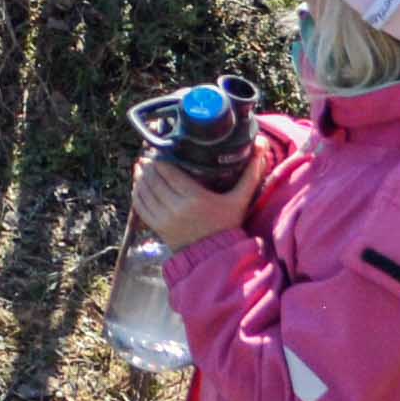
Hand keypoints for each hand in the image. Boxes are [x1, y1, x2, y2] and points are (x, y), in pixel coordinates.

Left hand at [129, 151, 256, 248]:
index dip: (160, 158)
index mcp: (194, 197)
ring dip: (141, 176)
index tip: (161, 150)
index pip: (167, 171)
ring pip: (144, 190)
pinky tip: (139, 182)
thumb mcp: (241, 198)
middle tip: (151, 155)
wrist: (215, 256)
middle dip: (150, 164)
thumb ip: (251, 172)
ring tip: (143, 165)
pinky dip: (136, 191)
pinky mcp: (157, 228)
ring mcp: (164, 219)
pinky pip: (139, 205)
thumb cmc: (228, 224)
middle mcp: (176, 208)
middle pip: (153, 178)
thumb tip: (262, 144)